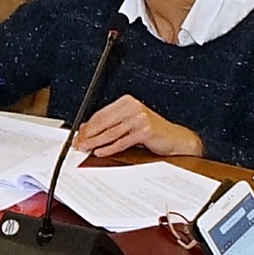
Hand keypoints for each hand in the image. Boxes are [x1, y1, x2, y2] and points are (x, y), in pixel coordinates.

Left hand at [74, 96, 200, 160]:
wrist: (175, 138)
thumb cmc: (153, 131)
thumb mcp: (129, 123)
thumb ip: (110, 124)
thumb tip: (87, 129)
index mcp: (127, 102)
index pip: (101, 114)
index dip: (87, 126)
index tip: (78, 135)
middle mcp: (133, 107)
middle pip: (104, 123)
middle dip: (88, 135)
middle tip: (78, 143)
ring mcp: (140, 119)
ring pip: (111, 133)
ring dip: (95, 142)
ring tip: (85, 148)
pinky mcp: (145, 131)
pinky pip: (122, 142)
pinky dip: (109, 148)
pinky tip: (100, 151)